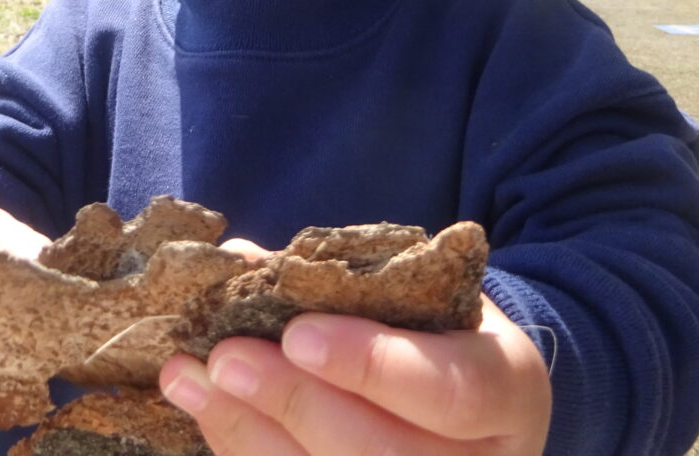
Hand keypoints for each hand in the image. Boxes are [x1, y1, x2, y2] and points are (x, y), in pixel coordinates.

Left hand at [159, 295, 551, 455]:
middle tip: (225, 359)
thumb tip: (241, 262)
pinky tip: (204, 411)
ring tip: (189, 381)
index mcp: (509, 391)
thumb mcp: (418, 290)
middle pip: (383, 455)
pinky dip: (246, 451)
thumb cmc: (436, 326)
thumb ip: (342, 278)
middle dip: (293, 404)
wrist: (470, 386)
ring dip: (248, 435)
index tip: (297, 334)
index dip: (371, 367)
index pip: (449, 391)